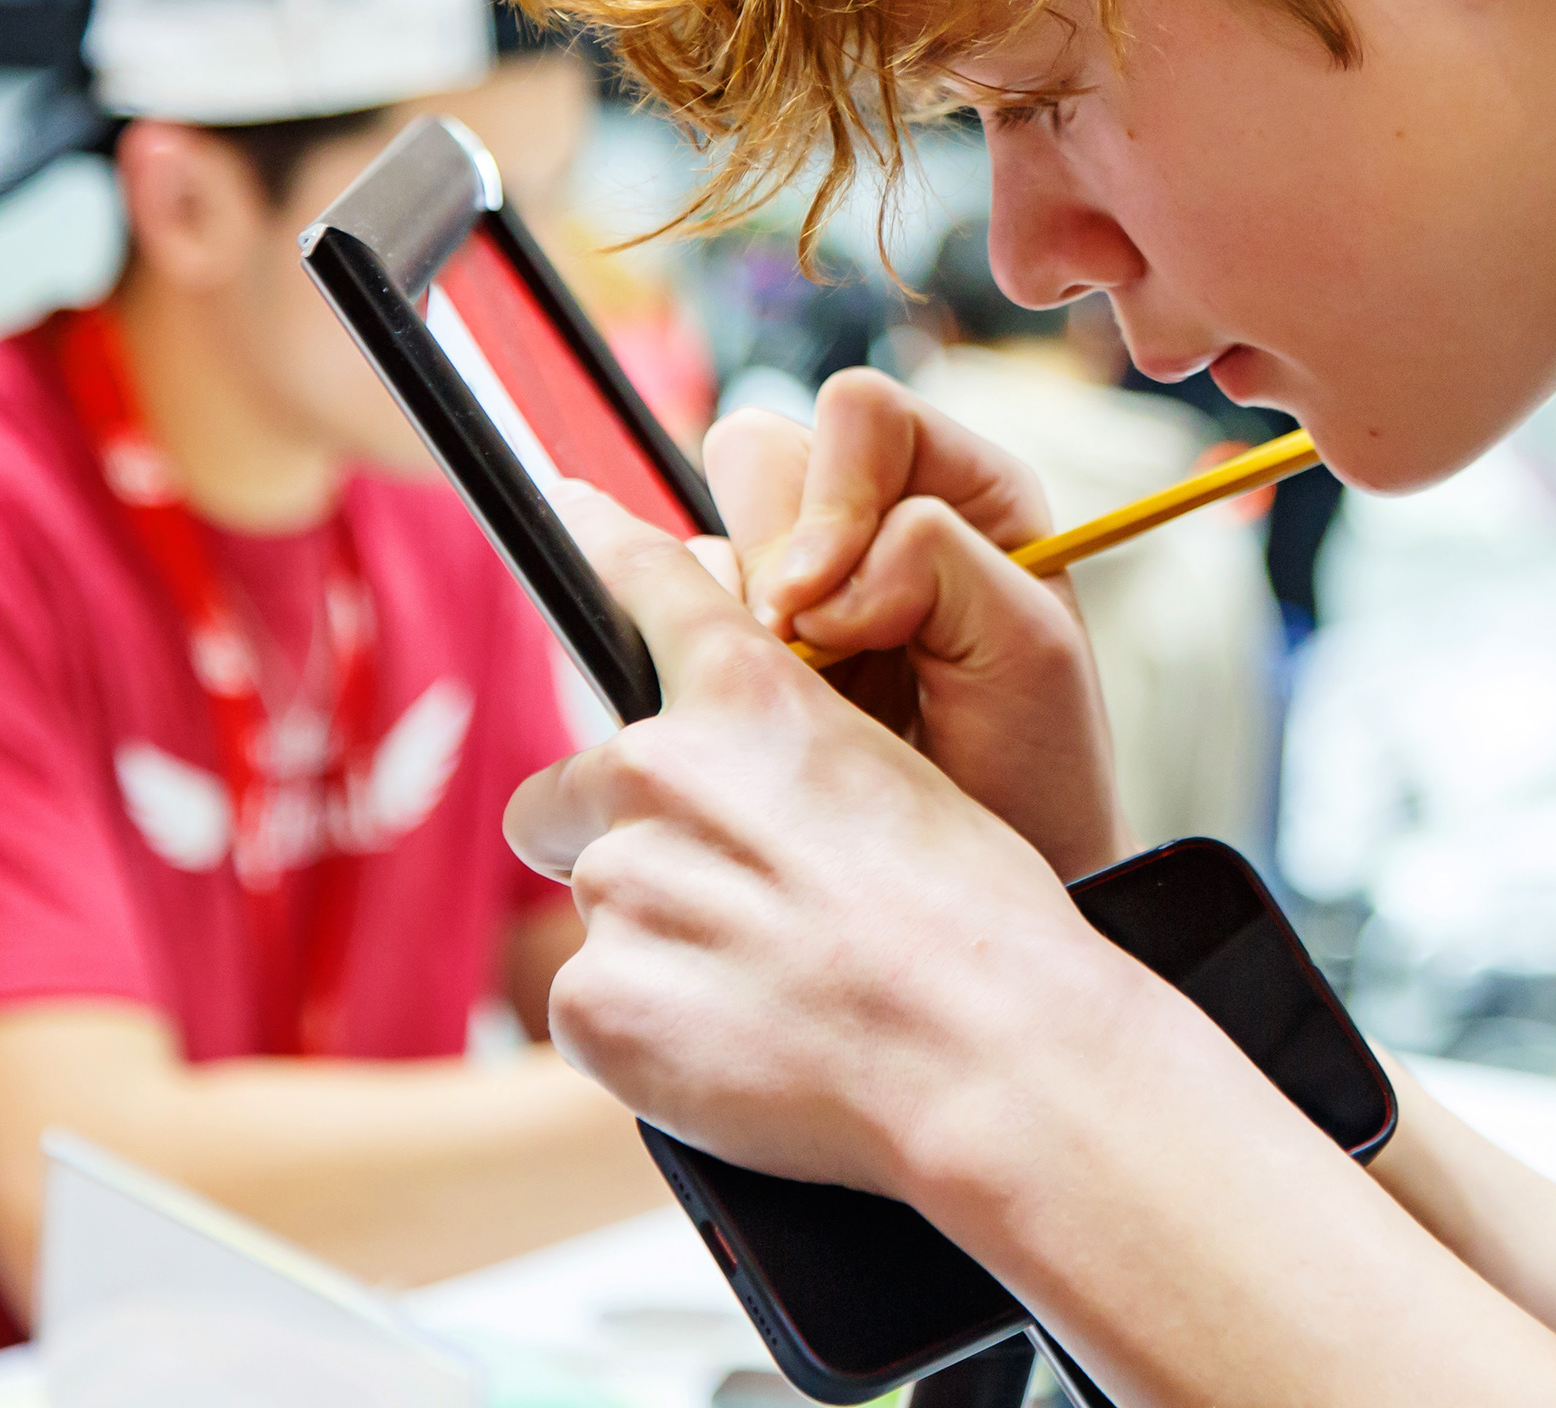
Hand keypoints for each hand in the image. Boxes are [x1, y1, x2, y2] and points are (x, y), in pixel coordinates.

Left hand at [505, 492, 1139, 1194]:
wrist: (988, 1049)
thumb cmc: (974, 919)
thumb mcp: (897, 776)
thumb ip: (785, 752)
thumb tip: (726, 780)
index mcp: (750, 697)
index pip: (653, 585)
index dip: (604, 543)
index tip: (570, 506)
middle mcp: (661, 770)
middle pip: (567, 792)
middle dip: (616, 838)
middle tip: (719, 904)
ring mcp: (621, 886)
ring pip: (595, 907)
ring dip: (652, 941)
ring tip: (761, 988)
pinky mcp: (594, 999)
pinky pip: (591, 1007)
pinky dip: (649, 1029)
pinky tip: (738, 1043)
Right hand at [694, 371, 1129, 876]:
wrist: (1004, 871)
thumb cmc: (1038, 763)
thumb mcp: (1029, 647)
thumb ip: (939, 565)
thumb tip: (819, 579)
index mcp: (963, 488)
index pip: (861, 415)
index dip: (831, 497)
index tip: (827, 609)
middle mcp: (876, 518)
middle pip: (761, 453)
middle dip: (771, 557)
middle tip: (808, 656)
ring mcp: (806, 585)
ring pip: (707, 533)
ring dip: (735, 617)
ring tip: (805, 700)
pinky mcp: (749, 651)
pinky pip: (672, 614)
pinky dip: (699, 662)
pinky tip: (770, 721)